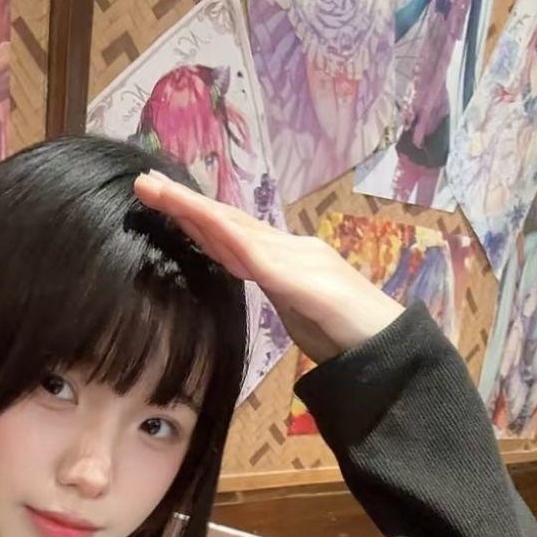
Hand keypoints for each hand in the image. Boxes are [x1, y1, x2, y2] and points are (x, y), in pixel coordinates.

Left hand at [134, 171, 402, 362]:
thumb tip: (249, 281)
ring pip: (241, 233)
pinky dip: (234, 243)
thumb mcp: (300, 315)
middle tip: (144, 183)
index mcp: (286, 260)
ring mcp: (303, 264)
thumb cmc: (350, 338)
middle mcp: (292, 251)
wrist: (393, 352)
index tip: (158, 201)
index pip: (232, 235)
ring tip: (162, 195)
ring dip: (199, 213)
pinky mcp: (311, 286)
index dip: (194, 217)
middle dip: (185, 204)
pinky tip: (209, 228)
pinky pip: (264, 262)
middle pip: (230, 224)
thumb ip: (275, 296)